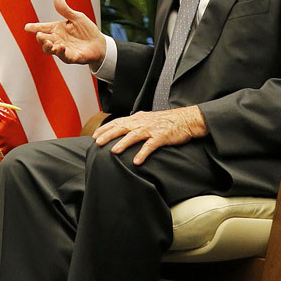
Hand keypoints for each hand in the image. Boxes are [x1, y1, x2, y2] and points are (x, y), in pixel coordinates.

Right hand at [24, 0, 105, 65]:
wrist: (99, 43)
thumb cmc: (86, 30)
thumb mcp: (77, 17)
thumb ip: (65, 10)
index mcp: (56, 29)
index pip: (43, 27)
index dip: (34, 27)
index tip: (27, 27)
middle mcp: (57, 40)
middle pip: (44, 40)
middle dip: (40, 38)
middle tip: (39, 35)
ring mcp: (62, 49)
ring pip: (50, 50)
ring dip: (48, 47)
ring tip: (48, 43)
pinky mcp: (71, 57)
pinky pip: (64, 56)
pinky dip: (61, 52)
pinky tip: (61, 47)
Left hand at [92, 106, 206, 164]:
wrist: (187, 119)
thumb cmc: (167, 121)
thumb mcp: (147, 119)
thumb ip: (135, 123)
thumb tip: (121, 128)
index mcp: (137, 118)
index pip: (117, 122)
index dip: (105, 128)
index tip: (94, 135)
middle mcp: (142, 122)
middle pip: (122, 127)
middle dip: (108, 135)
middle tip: (97, 142)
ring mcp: (152, 129)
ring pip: (134, 135)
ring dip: (123, 143)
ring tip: (113, 151)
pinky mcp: (162, 136)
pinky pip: (150, 145)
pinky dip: (143, 153)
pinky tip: (136, 161)